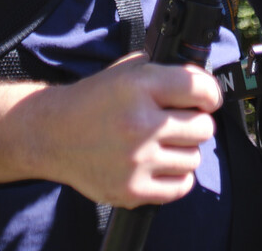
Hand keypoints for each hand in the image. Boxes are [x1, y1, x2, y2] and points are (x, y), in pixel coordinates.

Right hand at [24, 53, 222, 208]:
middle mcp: (139, 124)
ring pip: (194, 158)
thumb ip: (164, 72)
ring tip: (164, 144)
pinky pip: (181, 185)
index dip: (209, 94)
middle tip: (180, 123)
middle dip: (196, 123)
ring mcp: (136, 160)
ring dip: (184, 150)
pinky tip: (161, 164)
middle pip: (203, 128)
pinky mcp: (132, 189)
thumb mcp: (125, 71)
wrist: (52, 134)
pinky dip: (177, 175)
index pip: (200, 89)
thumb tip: (204, 83)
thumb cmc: (92, 101)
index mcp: (138, 87)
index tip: (206, 100)